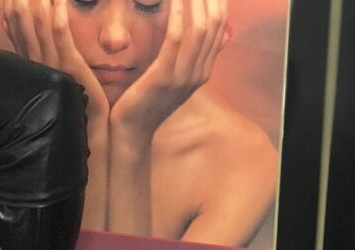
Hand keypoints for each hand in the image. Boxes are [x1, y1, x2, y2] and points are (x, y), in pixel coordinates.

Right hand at [2, 0, 108, 121]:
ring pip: (38, 27)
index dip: (10, 9)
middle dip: (19, 1)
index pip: (15, 29)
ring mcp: (53, 64)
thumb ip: (36, 53)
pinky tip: (58, 1)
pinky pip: (60, 37)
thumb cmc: (73, 102)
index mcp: (32, 63)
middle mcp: (38, 62)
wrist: (89, 128)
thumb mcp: (50, 73)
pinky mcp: (70, 66)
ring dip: (37, 2)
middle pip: (22, 24)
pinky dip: (58, 17)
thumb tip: (12, 32)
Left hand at [109, 0, 228, 141]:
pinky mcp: (164, 77)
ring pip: (199, 30)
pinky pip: (176, 41)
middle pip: (213, 25)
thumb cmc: (147, 101)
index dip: (216, 2)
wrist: (132, 131)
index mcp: (203, 70)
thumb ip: (195, 56)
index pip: (218, 27)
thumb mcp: (175, 76)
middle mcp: (198, 72)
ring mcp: (184, 76)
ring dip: (195, 2)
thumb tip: (222, 34)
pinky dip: (177, 17)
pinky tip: (173, 1)